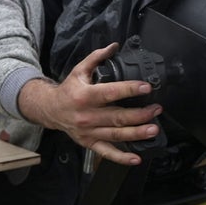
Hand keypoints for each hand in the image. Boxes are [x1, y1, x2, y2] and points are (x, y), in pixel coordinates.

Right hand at [18, 43, 161, 164]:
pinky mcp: (89, 142)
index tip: (146, 87)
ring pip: (116, 135)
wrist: (49, 110)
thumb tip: (114, 46)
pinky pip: (107, 152)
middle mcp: (87, 115)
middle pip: (117, 116)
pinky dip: (122, 158)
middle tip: (156, 109)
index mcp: (85, 95)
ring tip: (153, 129)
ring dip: (137, 133)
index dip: (130, 89)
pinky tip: (136, 158)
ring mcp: (89, 131)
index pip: (111, 92)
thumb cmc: (68, 90)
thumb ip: (96, 58)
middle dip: (140, 114)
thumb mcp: (79, 70)